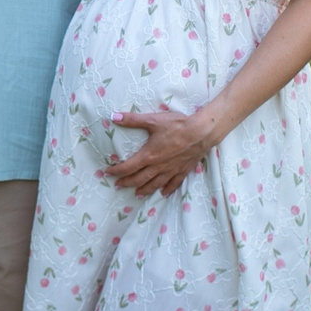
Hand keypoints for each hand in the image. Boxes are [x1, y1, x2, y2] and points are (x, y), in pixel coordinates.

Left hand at [102, 106, 218, 195]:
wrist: (201, 133)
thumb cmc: (177, 126)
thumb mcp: (153, 120)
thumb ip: (133, 120)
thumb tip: (113, 117)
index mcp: (148, 156)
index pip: (128, 167)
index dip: (117, 171)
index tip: (109, 172)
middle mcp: (158, 166)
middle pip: (139, 179)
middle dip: (127, 183)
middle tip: (118, 185)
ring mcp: (170, 170)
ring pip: (155, 184)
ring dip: (144, 189)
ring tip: (137, 194)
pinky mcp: (182, 171)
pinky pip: (173, 184)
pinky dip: (167, 189)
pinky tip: (164, 193)